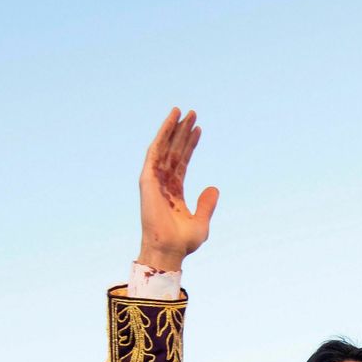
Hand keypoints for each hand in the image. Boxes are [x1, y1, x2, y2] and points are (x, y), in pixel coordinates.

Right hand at [138, 108, 218, 270]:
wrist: (169, 249)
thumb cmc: (183, 242)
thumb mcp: (201, 222)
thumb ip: (207, 205)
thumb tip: (214, 188)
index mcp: (174, 193)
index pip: (182, 163)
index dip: (190, 146)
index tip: (199, 130)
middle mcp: (163, 184)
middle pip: (174, 151)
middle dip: (182, 132)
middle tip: (193, 114)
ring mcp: (155, 180)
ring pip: (164, 147)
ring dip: (172, 128)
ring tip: (182, 111)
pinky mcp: (148, 178)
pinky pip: (156, 151)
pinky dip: (163, 134)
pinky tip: (171, 120)